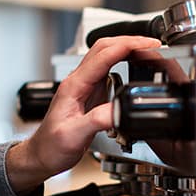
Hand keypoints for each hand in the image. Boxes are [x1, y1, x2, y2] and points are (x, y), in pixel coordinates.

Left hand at [6, 36, 161, 193]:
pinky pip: (108, 69)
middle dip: (130, 41)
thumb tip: (120, 110)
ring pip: (106, 55)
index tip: (147, 46)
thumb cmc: (51, 146)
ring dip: (127, 48)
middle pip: (104, 47)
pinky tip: (134, 65)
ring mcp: (85, 86)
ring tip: (148, 51)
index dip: (126, 46)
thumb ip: (97, 121)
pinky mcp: (91, 93)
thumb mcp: (74, 135)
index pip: (102, 56)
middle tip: (153, 45)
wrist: (42, 155)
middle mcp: (78, 81)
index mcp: (74, 86)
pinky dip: (124, 61)